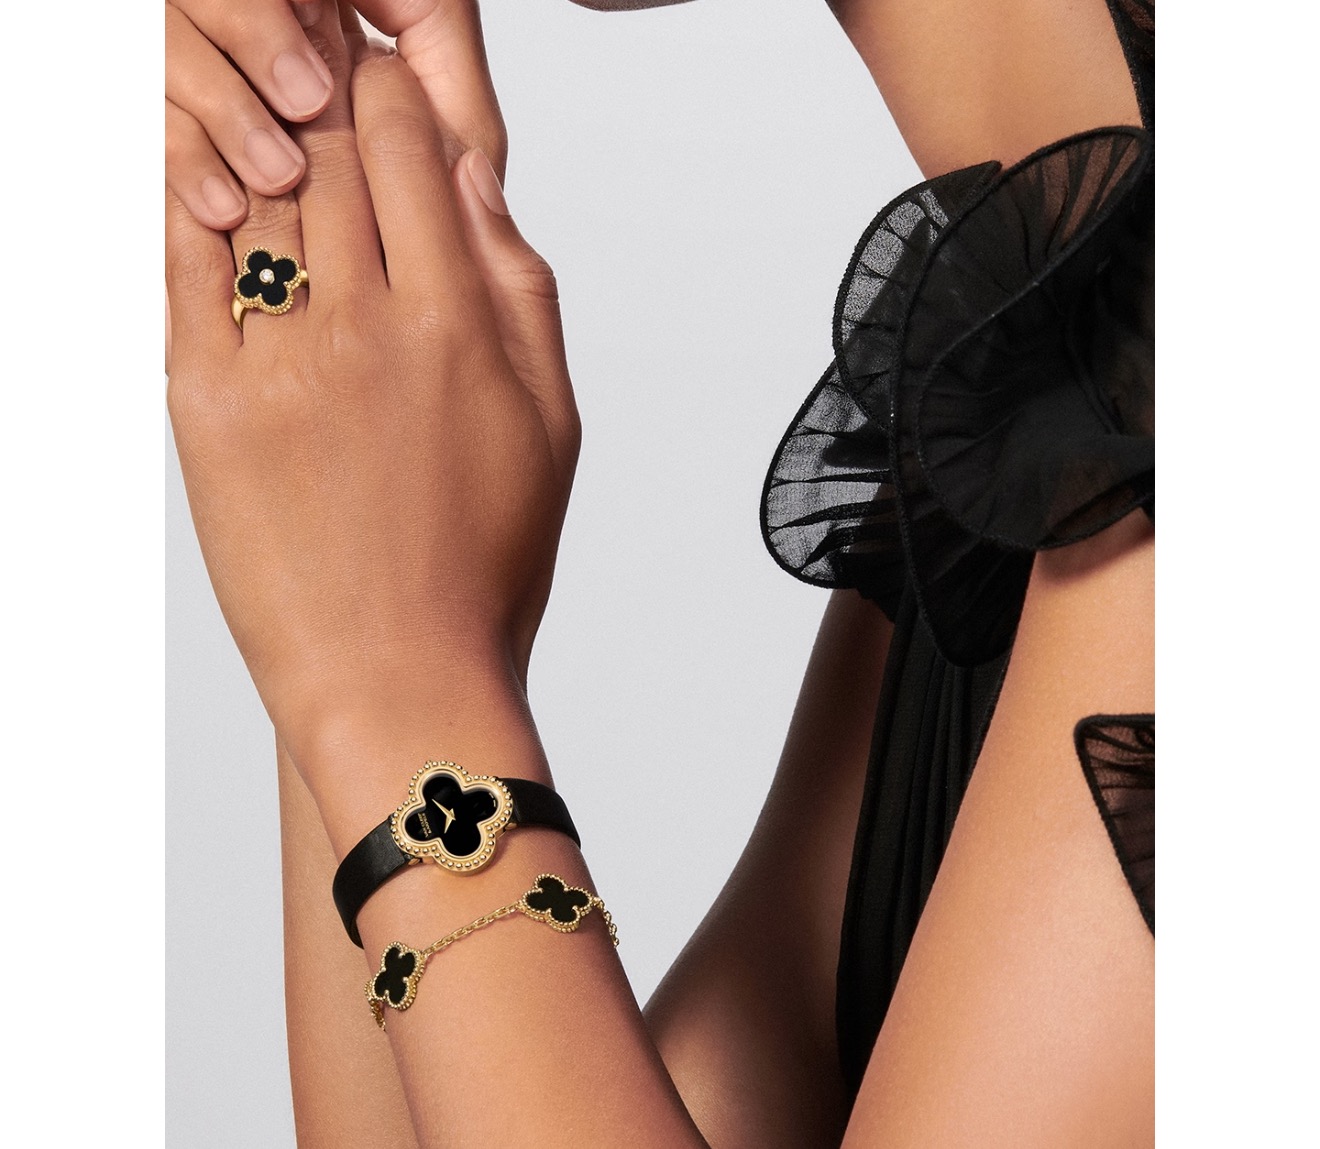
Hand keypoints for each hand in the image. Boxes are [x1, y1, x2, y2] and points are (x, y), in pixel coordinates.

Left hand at [165, 8, 577, 793]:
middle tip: (314, 67)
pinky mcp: (202, 401)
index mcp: (461, 321)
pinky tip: (192, 172)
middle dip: (323, 95)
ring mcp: (277, 359)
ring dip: (258, 141)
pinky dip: (184, 202)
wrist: (398, 674)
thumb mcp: (548, 424)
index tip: (382, 75)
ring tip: (261, 119)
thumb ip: (522, 293)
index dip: (392, 88)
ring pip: (254, 192)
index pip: (410, 143)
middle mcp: (368, 323)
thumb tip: (481, 183)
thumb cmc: (484, 562)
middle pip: (327, 150)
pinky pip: (180, 264)